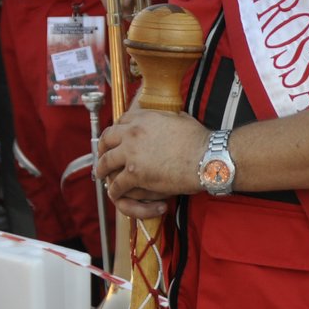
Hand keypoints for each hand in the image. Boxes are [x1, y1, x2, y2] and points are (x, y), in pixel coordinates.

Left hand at [95, 109, 209, 218]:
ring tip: (102, 174)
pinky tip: (115, 192)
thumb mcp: (182, 119)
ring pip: (105, 161)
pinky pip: (117, 183)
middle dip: (102, 147)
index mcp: (145, 118)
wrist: (207, 158)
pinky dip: (114, 190)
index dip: (117, 130)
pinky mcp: (134, 174)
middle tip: (103, 154)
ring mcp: (131, 153)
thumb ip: (170, 117)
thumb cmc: (200, 140)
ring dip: (102, 169)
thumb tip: (173, 116)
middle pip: (107, 138)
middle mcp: (133, 132)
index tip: (117, 137)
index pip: (122, 120)